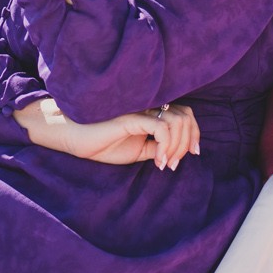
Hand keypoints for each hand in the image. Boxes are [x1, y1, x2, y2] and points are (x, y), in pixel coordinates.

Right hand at [19, 99, 200, 169]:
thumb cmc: (102, 143)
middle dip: (188, 143)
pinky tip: (157, 162)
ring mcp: (142, 111)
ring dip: (177, 147)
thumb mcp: (136, 151)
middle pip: (187, 116)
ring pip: (178, 122)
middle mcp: (150, 108)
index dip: (195, 134)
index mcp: (152, 114)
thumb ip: (156, 150)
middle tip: (173, 164)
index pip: (186, 115)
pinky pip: (161, 128)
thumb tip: (175, 155)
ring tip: (164, 164)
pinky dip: (166, 147)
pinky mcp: (132, 118)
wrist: (76, 138)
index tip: (193, 154)